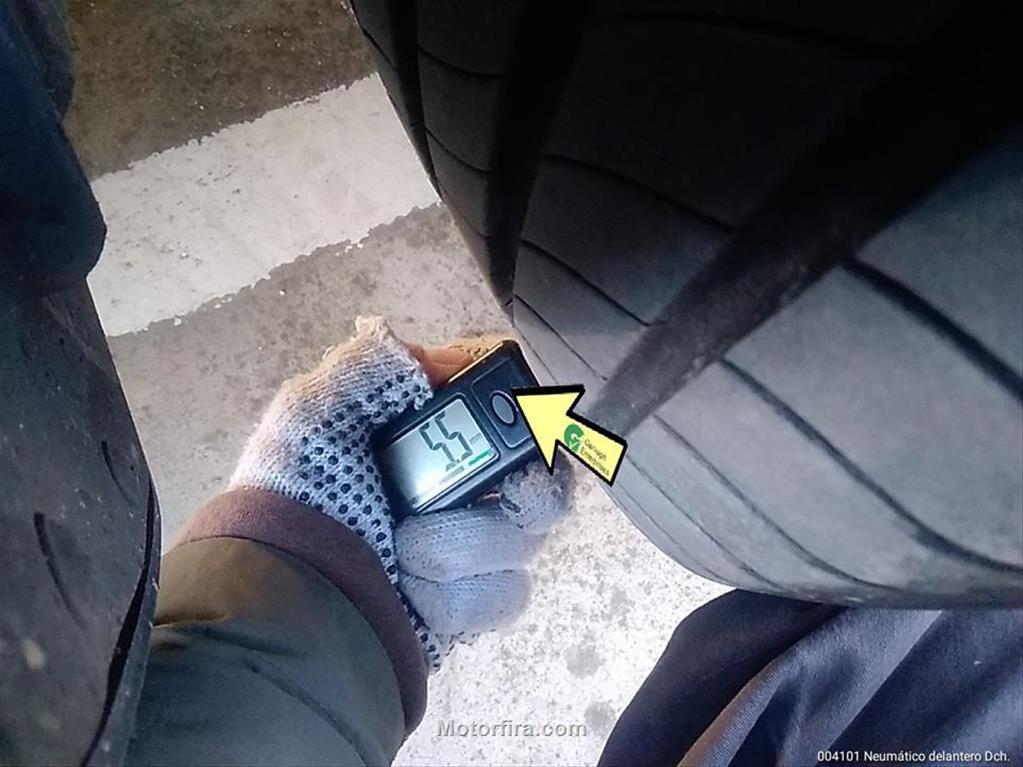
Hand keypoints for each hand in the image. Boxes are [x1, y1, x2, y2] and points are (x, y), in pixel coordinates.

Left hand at [230, 317, 570, 669]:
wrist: (290, 604)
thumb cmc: (295, 500)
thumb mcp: (313, 412)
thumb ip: (373, 365)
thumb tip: (435, 360)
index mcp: (419, 435)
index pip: (502, 403)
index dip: (522, 405)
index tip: (517, 416)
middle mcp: (451, 486)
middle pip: (539, 470)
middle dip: (524, 483)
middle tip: (508, 491)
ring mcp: (464, 547)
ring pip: (523, 535)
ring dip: (465, 542)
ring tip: (408, 550)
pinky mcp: (466, 605)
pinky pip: (502, 592)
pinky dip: (458, 593)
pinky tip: (415, 590)